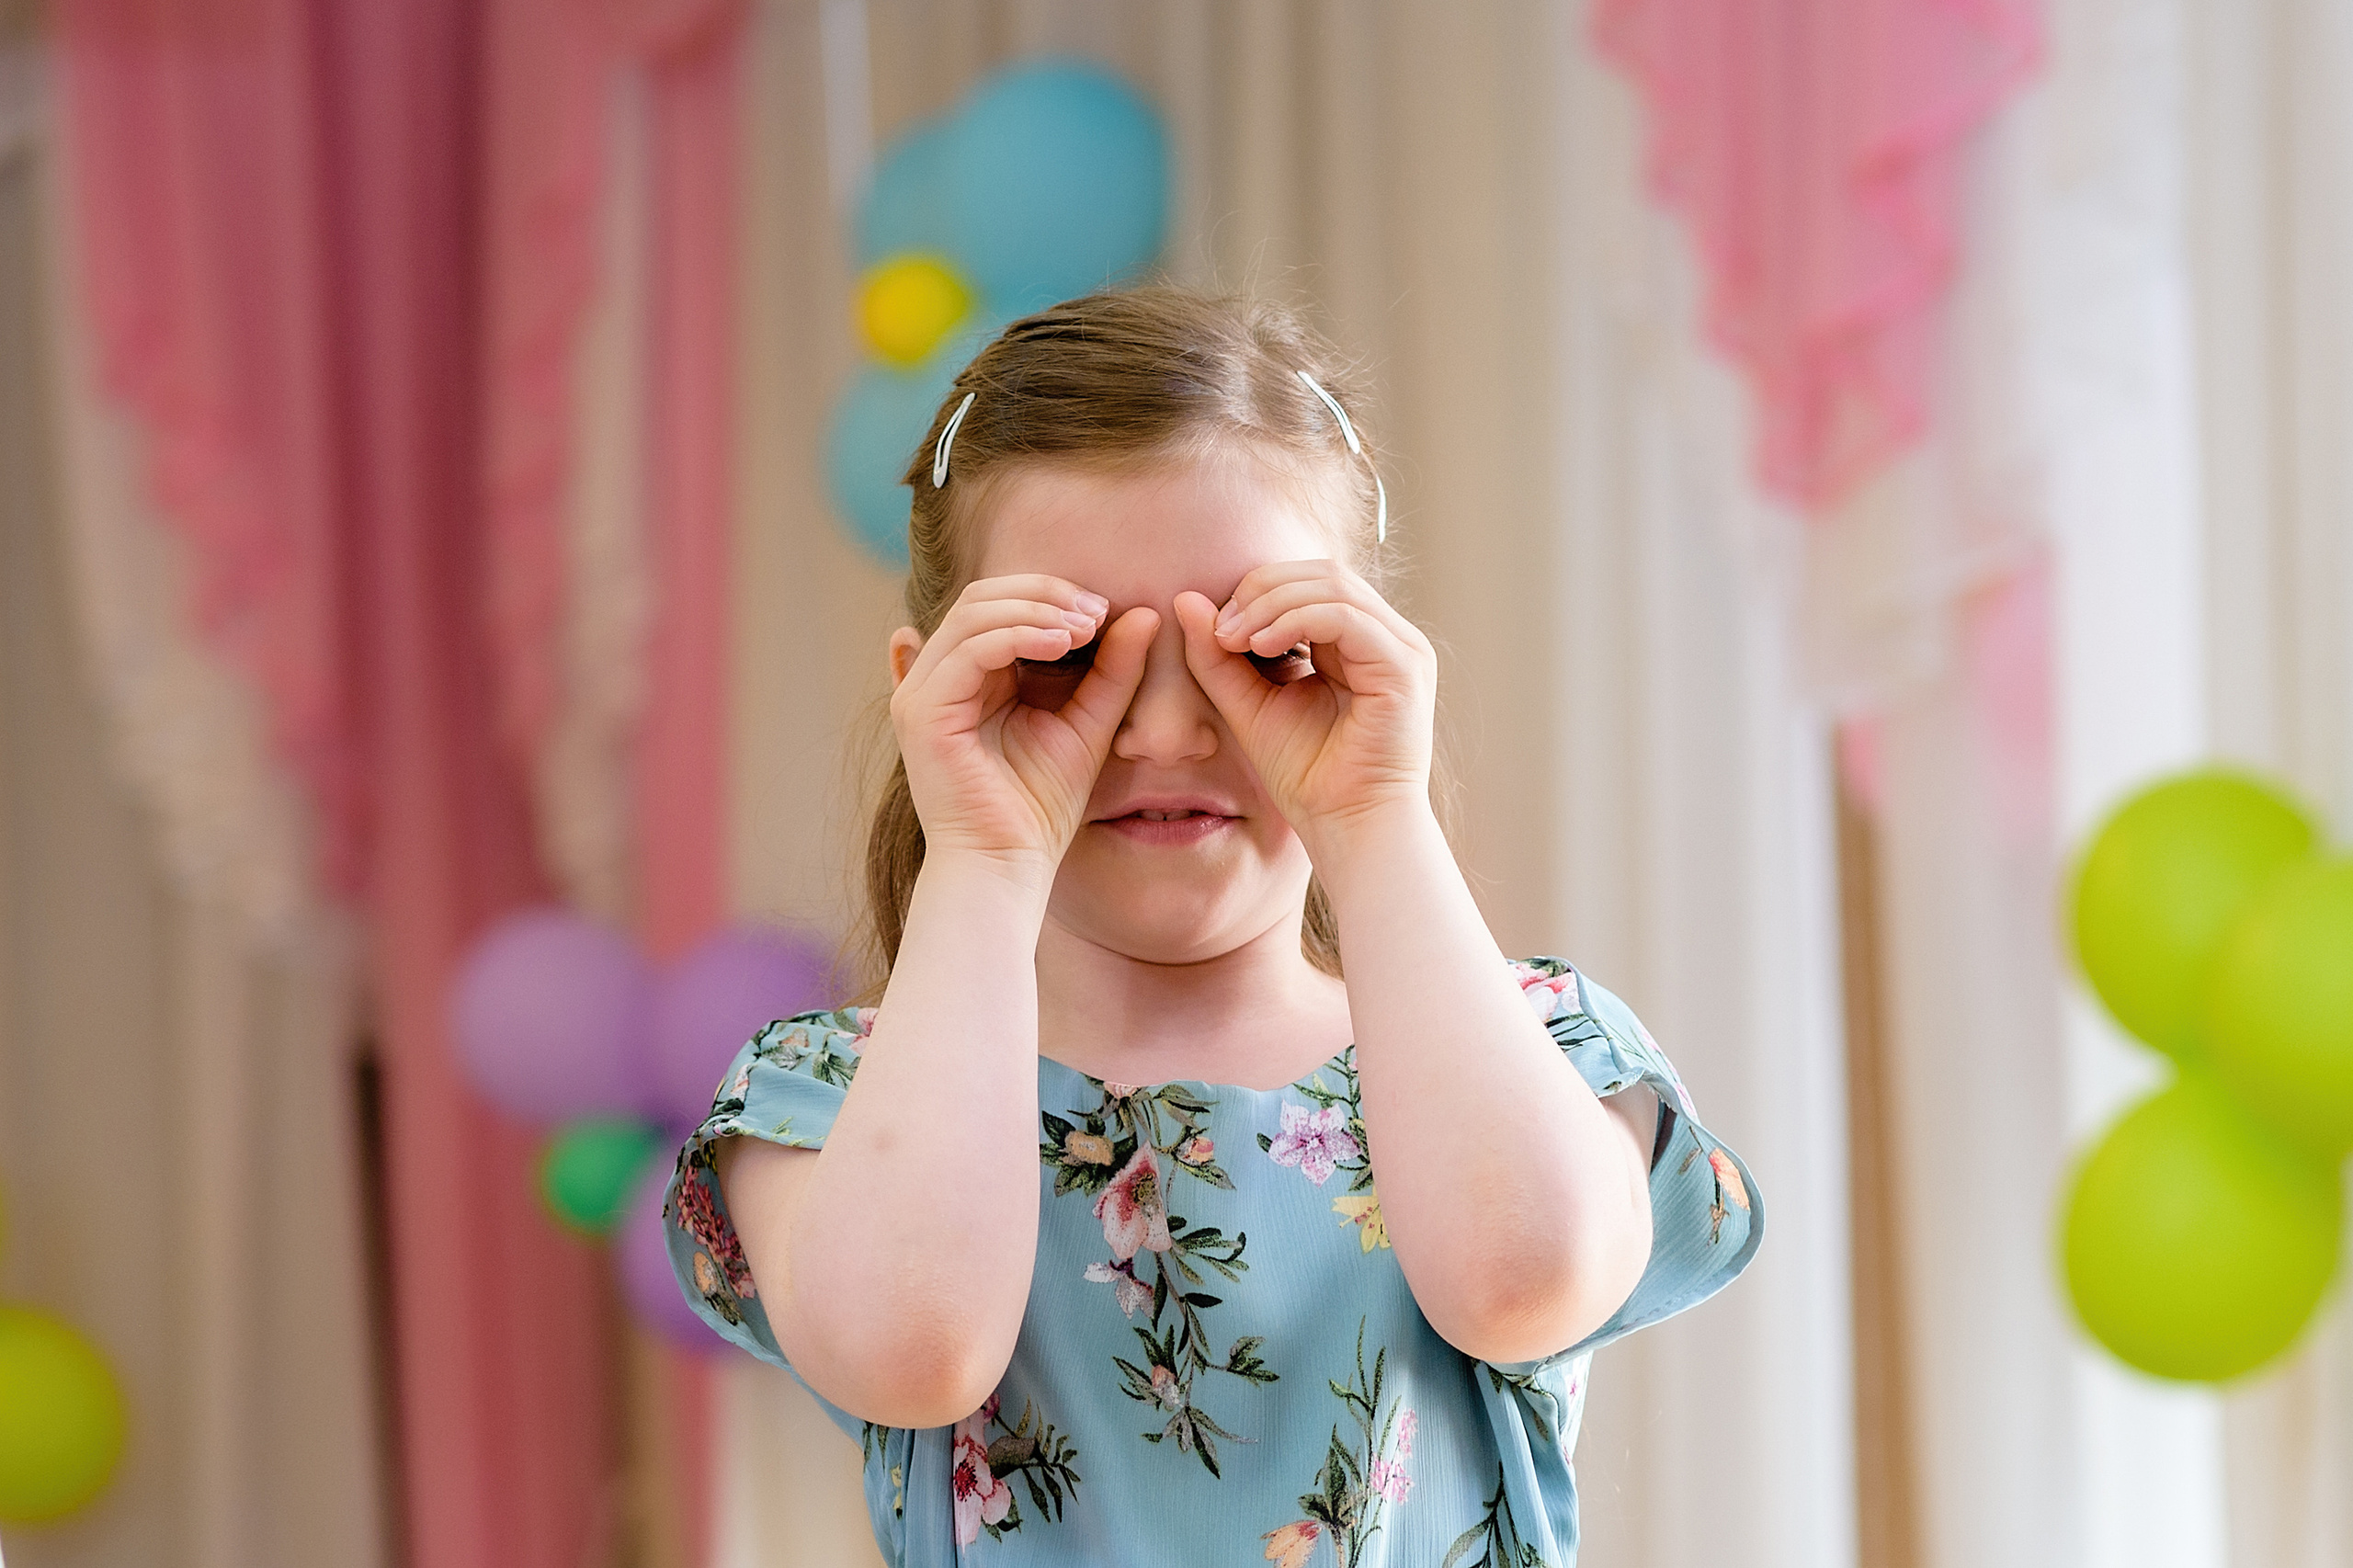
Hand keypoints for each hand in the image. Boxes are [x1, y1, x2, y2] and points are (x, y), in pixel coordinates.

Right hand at [891, 576, 1157, 878]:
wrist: (1008, 864)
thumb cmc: (1040, 806)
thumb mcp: (1088, 723)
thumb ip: (1113, 670)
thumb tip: (1145, 613)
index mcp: (969, 676)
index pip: (1000, 604)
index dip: (1052, 595)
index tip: (1106, 610)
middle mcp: (937, 677)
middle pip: (983, 596)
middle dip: (1045, 593)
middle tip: (1098, 611)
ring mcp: (922, 691)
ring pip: (974, 613)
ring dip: (1036, 610)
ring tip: (1085, 626)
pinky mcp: (922, 711)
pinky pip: (969, 649)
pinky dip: (1018, 635)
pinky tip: (1062, 644)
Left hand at [1173, 561, 1436, 846]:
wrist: (1346, 826)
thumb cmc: (1306, 776)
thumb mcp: (1248, 705)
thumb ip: (1217, 657)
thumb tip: (1185, 599)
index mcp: (1357, 641)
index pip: (1308, 583)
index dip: (1257, 591)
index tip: (1214, 628)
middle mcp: (1385, 636)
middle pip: (1322, 573)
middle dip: (1262, 590)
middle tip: (1220, 627)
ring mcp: (1401, 647)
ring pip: (1333, 585)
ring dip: (1272, 604)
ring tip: (1234, 638)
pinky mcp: (1404, 666)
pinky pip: (1346, 616)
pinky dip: (1296, 620)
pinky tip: (1261, 646)